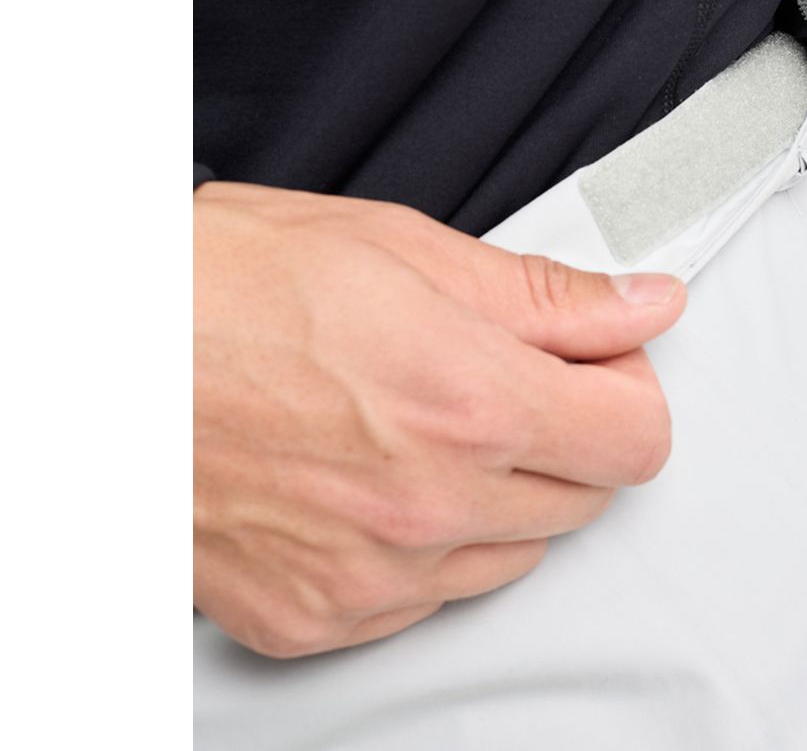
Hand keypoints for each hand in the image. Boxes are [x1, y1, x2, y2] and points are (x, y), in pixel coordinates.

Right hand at [194, 181, 684, 657]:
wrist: (101, 359)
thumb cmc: (227, 286)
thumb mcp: (404, 249)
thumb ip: (547, 296)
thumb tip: (644, 304)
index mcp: (468, 400)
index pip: (639, 438)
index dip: (626, 385)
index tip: (595, 360)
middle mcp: (429, 505)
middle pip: (587, 498)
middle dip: (568, 432)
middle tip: (504, 374)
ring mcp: (372, 576)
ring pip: (514, 553)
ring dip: (502, 491)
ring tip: (424, 417)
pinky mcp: (317, 619)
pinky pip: (428, 597)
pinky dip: (426, 543)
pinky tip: (374, 473)